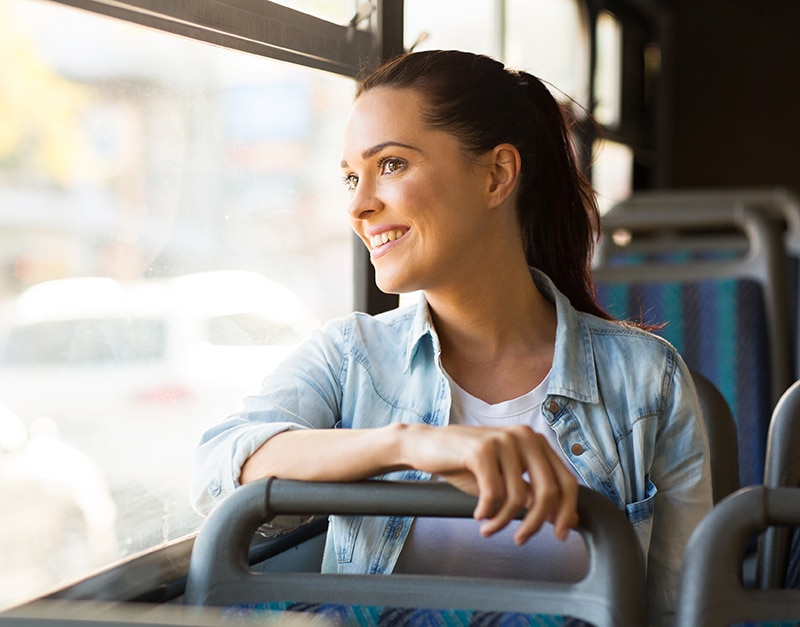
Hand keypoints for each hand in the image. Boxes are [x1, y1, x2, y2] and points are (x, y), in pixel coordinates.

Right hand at [403, 424, 578, 544]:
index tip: (561, 534)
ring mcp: (503, 440)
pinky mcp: (482, 450)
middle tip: (521, 539)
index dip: (568, 511)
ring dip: (503, 521)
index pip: (567, 480)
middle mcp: (524, 436)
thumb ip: (532, 492)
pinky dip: (487, 512)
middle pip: (549, 491)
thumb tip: (562, 519)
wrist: (426, 446)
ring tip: (490, 528)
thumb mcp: (505, 479)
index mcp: (535, 441)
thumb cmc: (465, 463)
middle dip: (537, 523)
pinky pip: (494, 494)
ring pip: (519, 497)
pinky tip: (478, 515)